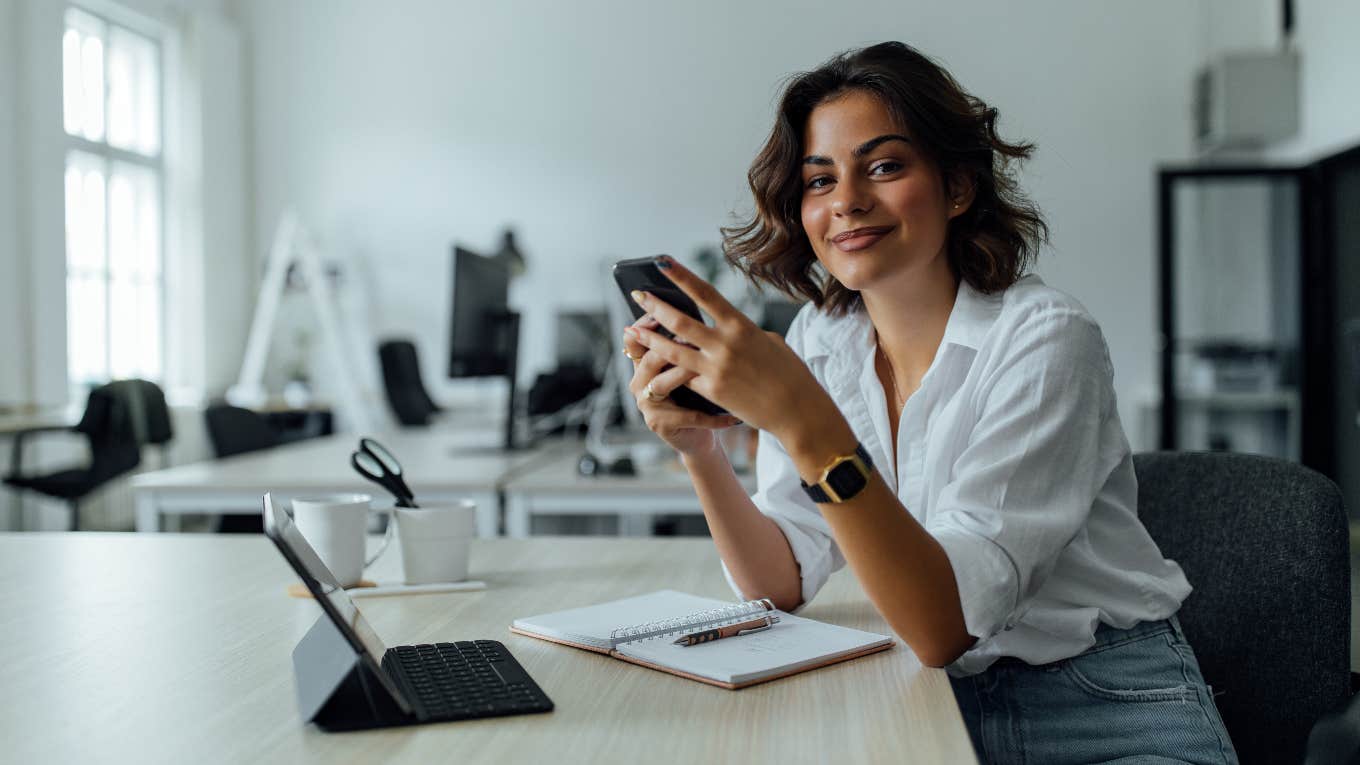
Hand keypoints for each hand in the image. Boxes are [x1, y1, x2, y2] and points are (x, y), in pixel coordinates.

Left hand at [623, 256, 835, 443]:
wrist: (797, 410)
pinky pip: (684, 377)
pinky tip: (656, 367)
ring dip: (649, 339)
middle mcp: (725, 345)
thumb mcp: (769, 342)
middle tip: (637, 295)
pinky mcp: (711, 391)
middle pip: (680, 321)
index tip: (662, 262)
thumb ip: (741, 332)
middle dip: (655, 307)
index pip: (705, 294)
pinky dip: (671, 371)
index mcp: (741, 326)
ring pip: (672, 350)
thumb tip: (719, 328)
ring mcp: (716, 370)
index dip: (681, 276)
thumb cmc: (789, 373)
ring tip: (632, 331)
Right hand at [623, 314, 741, 456]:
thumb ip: (689, 344)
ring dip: (685, 374)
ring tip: (708, 370)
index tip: (664, 312)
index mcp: (643, 365)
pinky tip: (732, 416)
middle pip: (649, 358)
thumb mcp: (692, 366)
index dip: (644, 325)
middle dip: (671, 346)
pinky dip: (712, 417)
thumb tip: (701, 315)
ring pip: (662, 383)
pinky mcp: (660, 425)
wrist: (700, 435)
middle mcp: (639, 383)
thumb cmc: (699, 394)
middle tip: (694, 338)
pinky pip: (688, 415)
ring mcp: (647, 405)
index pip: (634, 340)